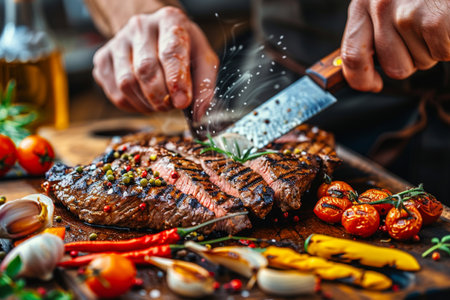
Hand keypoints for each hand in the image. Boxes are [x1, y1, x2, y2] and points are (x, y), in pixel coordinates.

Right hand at [92, 6, 218, 119]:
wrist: (154, 35)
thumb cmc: (182, 48)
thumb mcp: (203, 59)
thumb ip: (205, 84)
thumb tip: (198, 113)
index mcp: (169, 20)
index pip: (170, 51)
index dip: (176, 80)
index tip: (182, 102)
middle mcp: (140, 26)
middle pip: (145, 69)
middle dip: (160, 97)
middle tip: (171, 106)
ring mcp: (117, 41)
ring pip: (127, 83)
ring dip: (147, 103)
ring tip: (160, 104)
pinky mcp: (103, 59)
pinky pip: (115, 93)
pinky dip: (133, 105)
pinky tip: (145, 101)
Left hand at [341, 0, 449, 91]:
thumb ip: (374, 28)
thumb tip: (365, 71)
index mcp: (364, 3)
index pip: (351, 55)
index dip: (360, 79)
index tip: (373, 85)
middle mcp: (379, 6)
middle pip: (393, 67)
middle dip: (414, 59)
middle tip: (426, 34)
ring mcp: (405, 13)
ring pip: (420, 62)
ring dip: (434, 49)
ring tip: (439, 18)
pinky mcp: (432, 19)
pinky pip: (442, 53)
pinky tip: (449, 21)